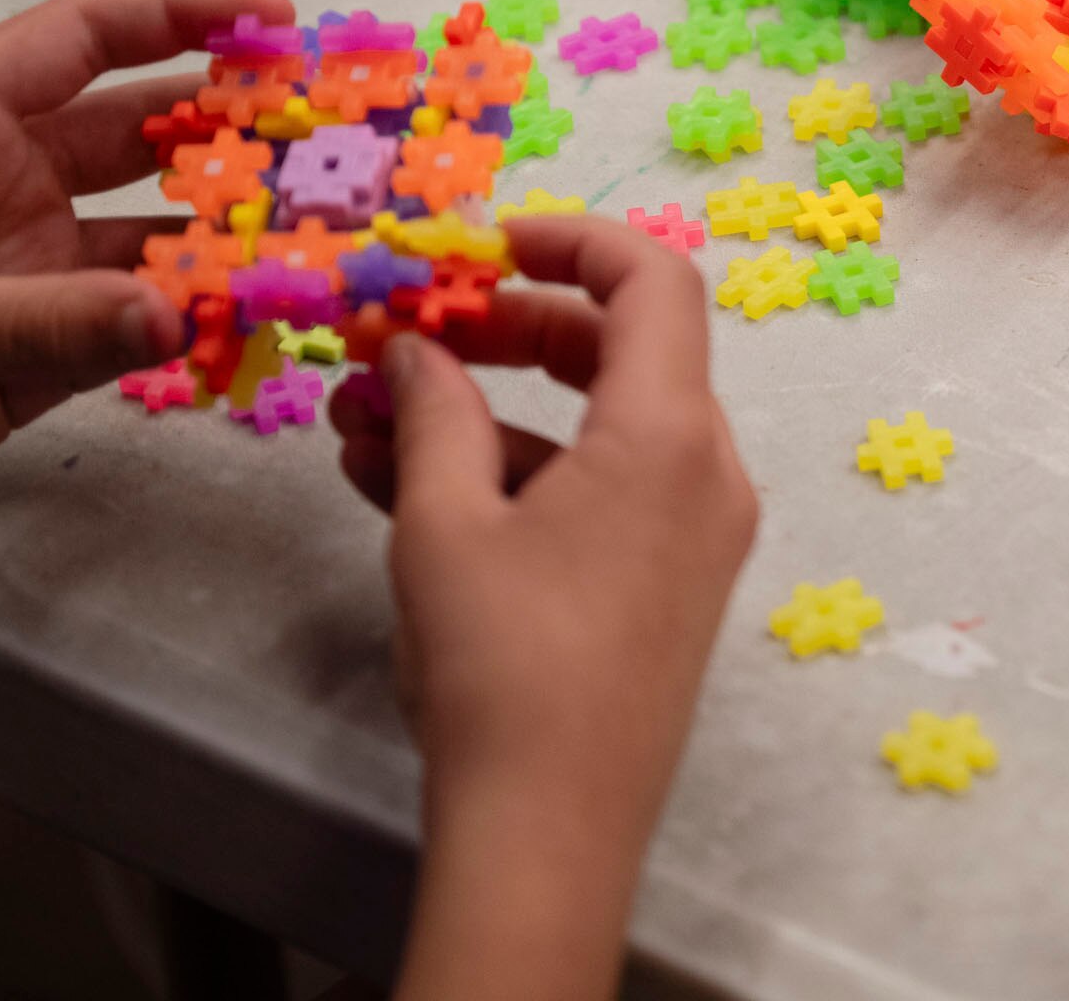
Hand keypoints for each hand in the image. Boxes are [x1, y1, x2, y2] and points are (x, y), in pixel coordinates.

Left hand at [0, 0, 288, 549]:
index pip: (80, 41)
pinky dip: (192, 325)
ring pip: (151, 236)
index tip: (276, 19)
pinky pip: (135, 327)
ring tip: (314, 237)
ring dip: (226, 238)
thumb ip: (42, 322)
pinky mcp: (32, 357)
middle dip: (233, 128)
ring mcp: (21, 273)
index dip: (179, 16)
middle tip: (329, 133)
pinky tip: (251, 323)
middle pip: (139, 134)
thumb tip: (178, 315)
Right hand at [330, 217, 755, 1000]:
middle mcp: (706, 472)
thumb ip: (430, 413)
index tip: (483, 243)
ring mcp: (693, 534)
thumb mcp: (444, 522)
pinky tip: (397, 486)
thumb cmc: (503, 667)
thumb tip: (415, 350)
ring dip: (483, 416)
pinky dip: (511, 477)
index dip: (570, 240)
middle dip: (504, 333)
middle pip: (619, 352)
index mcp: (673, 435)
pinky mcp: (663, 587)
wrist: (549, 830)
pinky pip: (596, 495)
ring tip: (362, 423)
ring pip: (592, 431)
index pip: (653, 280)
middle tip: (409, 335)